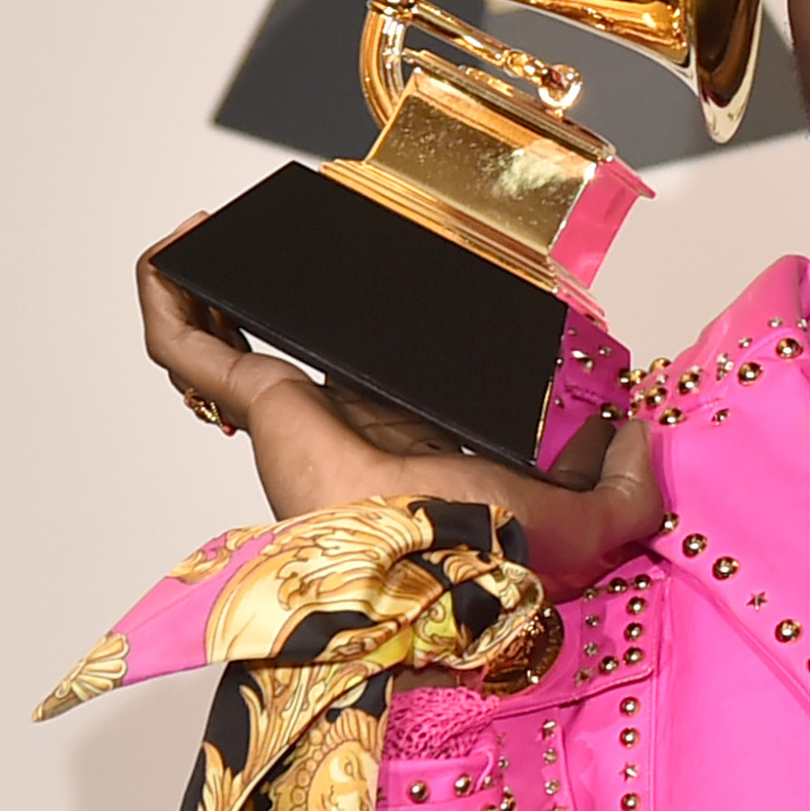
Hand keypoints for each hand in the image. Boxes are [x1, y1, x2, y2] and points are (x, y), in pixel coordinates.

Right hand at [136, 215, 663, 596]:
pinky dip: (170, 291)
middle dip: (308, 294)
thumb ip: (630, 482)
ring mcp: (296, 419)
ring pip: (233, 349)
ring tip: (229, 231)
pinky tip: (182, 243)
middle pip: (314, 353)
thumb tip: (638, 430)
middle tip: (320, 233)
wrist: (433, 579)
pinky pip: (188, 345)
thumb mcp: (594, 522)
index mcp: (420, 447)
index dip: (403, 332)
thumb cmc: (496, 563)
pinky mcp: (262, 405)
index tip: (415, 279)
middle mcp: (351, 430)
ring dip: (218, 291)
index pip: (399, 383)